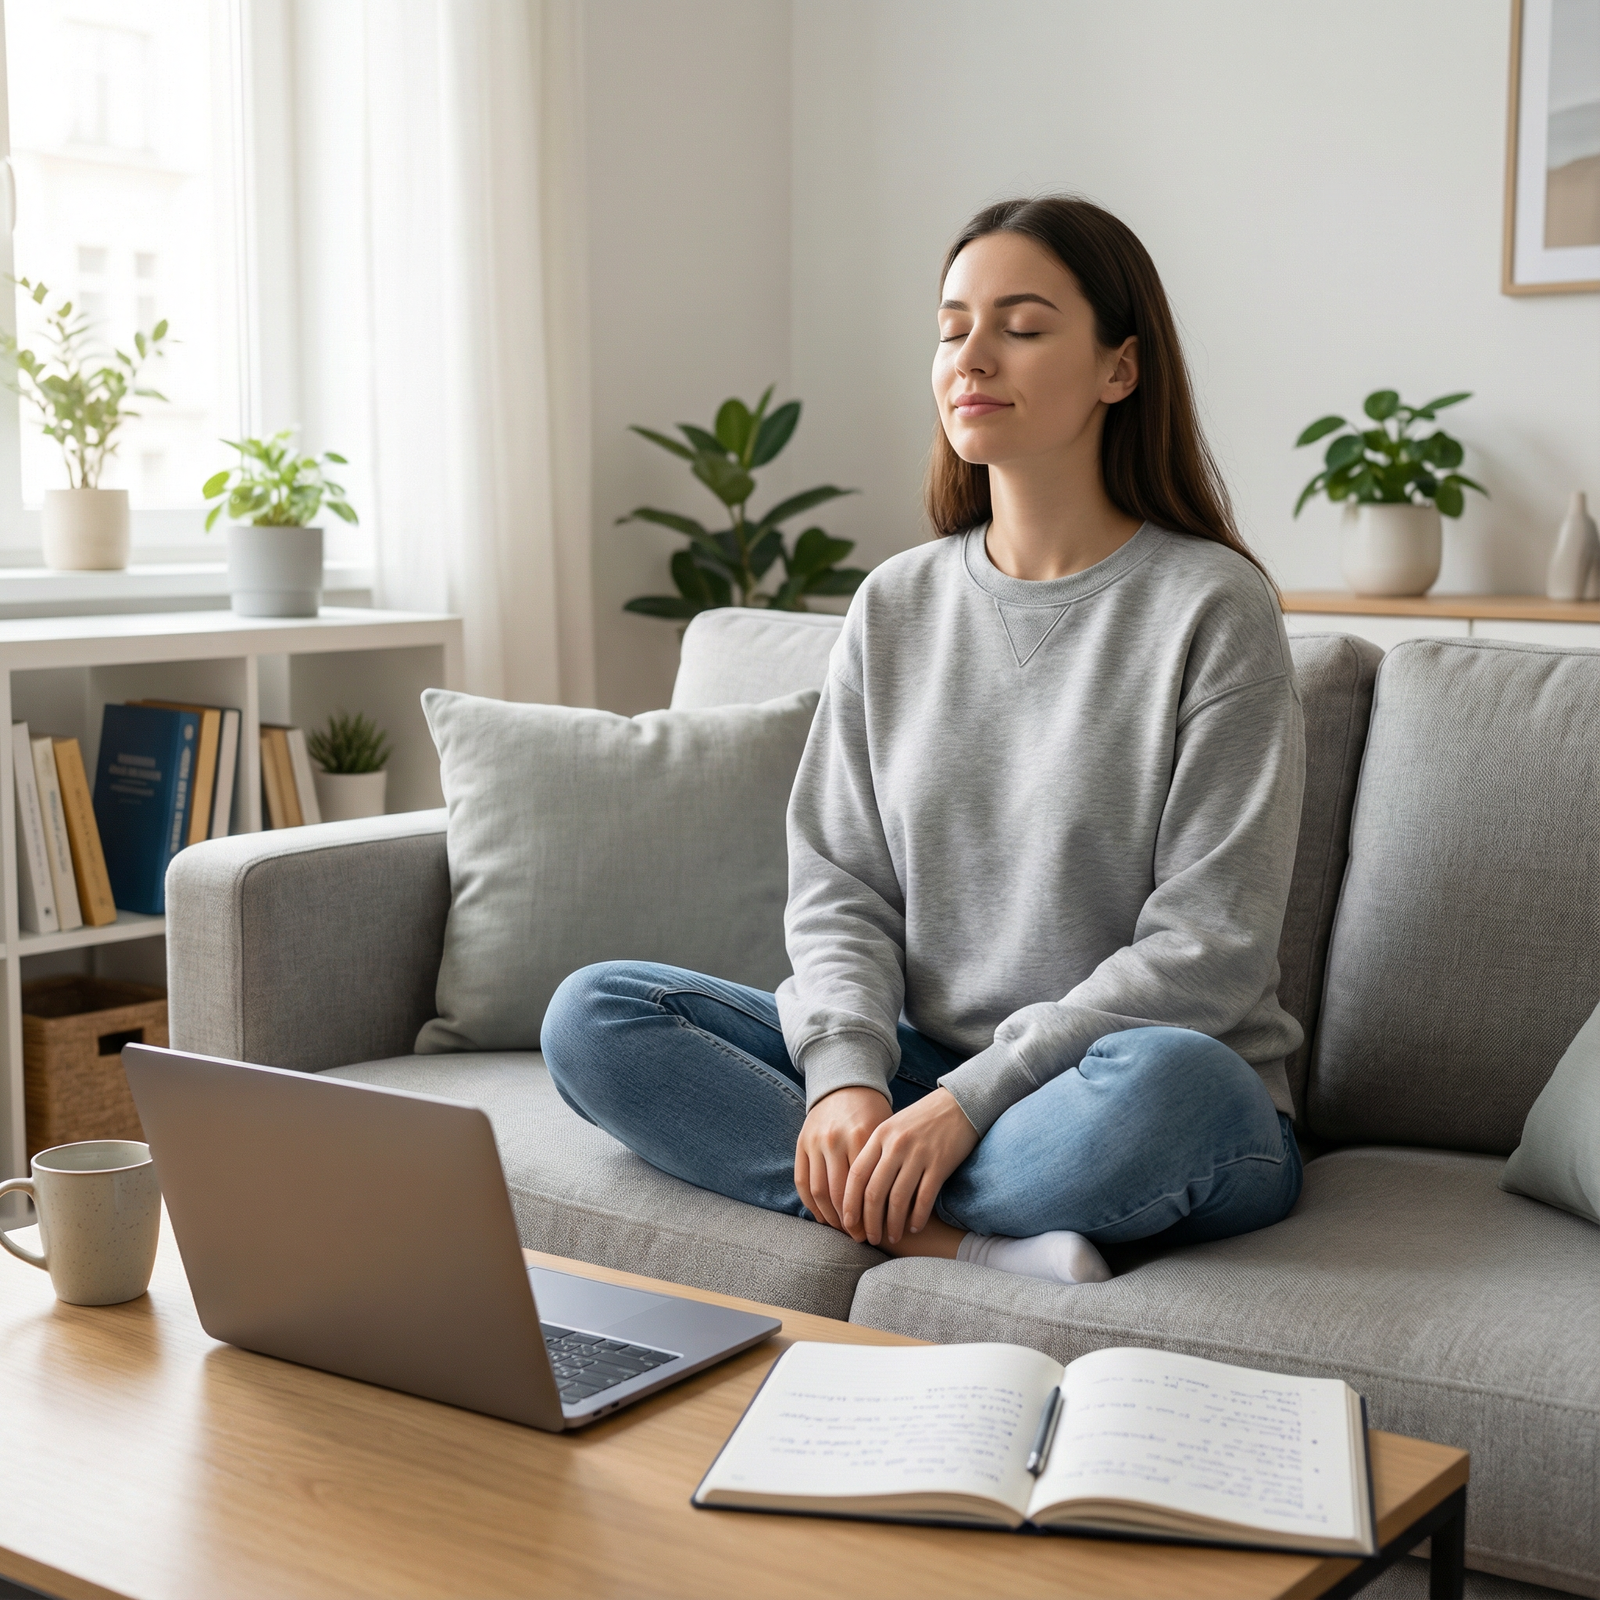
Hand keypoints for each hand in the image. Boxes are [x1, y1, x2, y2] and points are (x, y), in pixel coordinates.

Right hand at [794, 1086, 891, 1231]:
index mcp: (862, 1136)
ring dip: (830, 1217)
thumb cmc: (873, 1112)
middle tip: (860, 1237)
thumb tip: (901, 1207)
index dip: (870, 1214)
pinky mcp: (801, 1143)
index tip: (878, 1231)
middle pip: (841, 1194)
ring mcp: (815, 1142)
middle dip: (851, 1221)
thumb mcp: (886, 1131)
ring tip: (842, 1230)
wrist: (845, 1084)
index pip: (865, 1187)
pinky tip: (822, 1217)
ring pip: (820, 1192)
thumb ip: (889, 1163)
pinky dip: (811, 1204)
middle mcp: (836, 1140)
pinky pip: (802, 1182)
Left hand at [841, 1088, 979, 1246]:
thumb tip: (857, 1189)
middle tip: (869, 1238)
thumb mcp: (893, 1127)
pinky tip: (914, 1227)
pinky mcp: (940, 1163)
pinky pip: (924, 1198)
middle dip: (869, 1221)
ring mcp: (918, 1154)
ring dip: (893, 1224)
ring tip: (892, 1238)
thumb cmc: (922, 1120)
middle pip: (874, 1191)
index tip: (848, 1224)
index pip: (856, 1175)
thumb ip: (875, 1152)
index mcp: (879, 1135)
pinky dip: (918, 1217)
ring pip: (898, 1199)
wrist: (959, 1103)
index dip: (850, 1204)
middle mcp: (896, 1145)